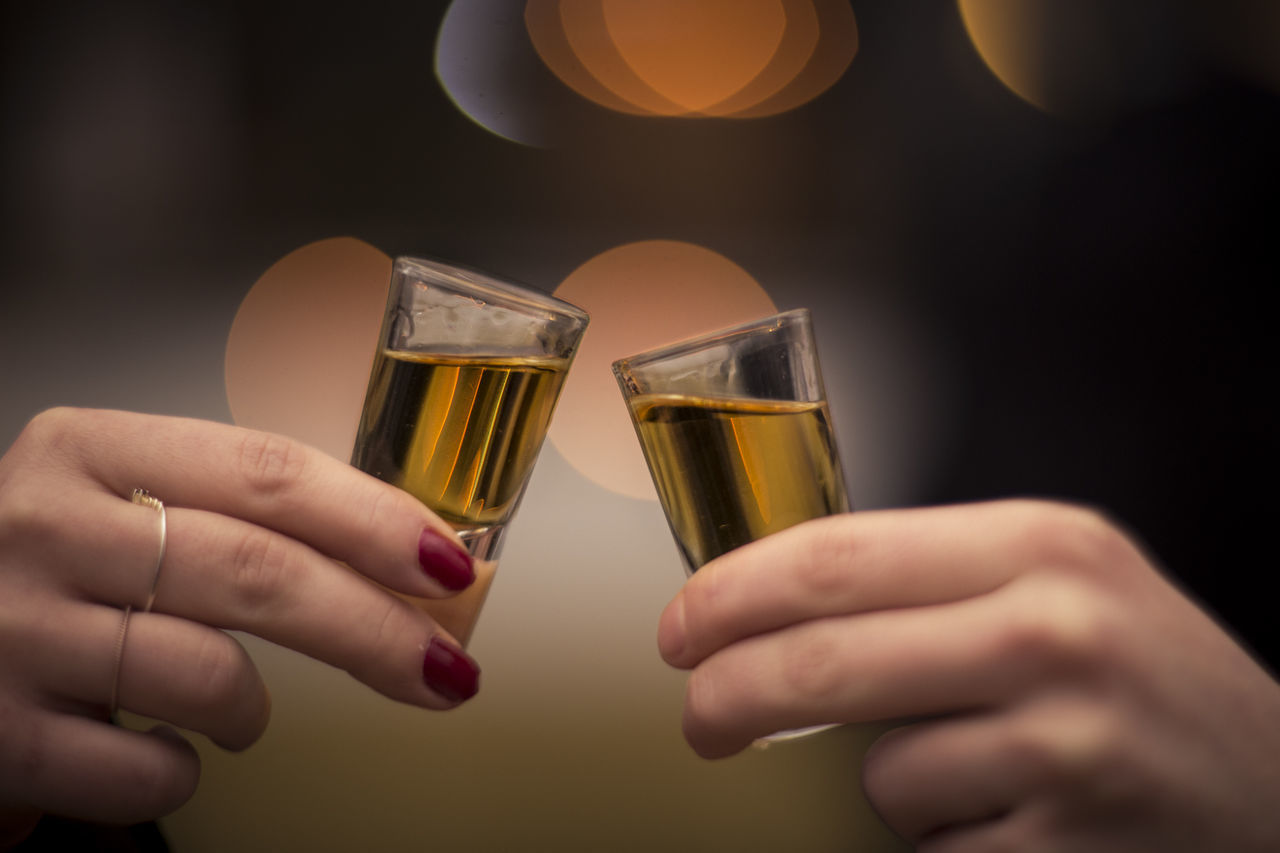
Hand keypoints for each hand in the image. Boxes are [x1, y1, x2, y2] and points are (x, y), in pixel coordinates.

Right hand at [0, 408, 480, 838]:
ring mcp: (11, 628)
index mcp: (93, 448)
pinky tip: (168, 751)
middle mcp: (47, 524)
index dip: (375, 520)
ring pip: (209, 676)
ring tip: (242, 714)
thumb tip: (404, 560)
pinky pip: (145, 770)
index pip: (269, 471)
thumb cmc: (44, 566)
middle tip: (445, 670)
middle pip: (258, 572)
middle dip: (373, 630)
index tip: (450, 566)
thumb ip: (236, 514)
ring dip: (255, 711)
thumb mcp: (119, 500)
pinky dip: (183, 772)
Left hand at [658, 500, 1279, 850]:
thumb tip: (769, 604)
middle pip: (823, 661)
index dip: (731, 595)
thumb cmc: (1143, 676)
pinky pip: (933, 846)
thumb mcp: (1056, 583)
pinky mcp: (1068, 845)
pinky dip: (943, 837)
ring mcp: (1066, 745)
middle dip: (728, 697)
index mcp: (1038, 544)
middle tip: (700, 721)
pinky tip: (1008, 813)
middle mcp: (1054, 632)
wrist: (1279, 786)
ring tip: (963, 769)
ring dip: (886, 783)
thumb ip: (929, 580)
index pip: (833, 557)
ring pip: (879, 773)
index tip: (680, 628)